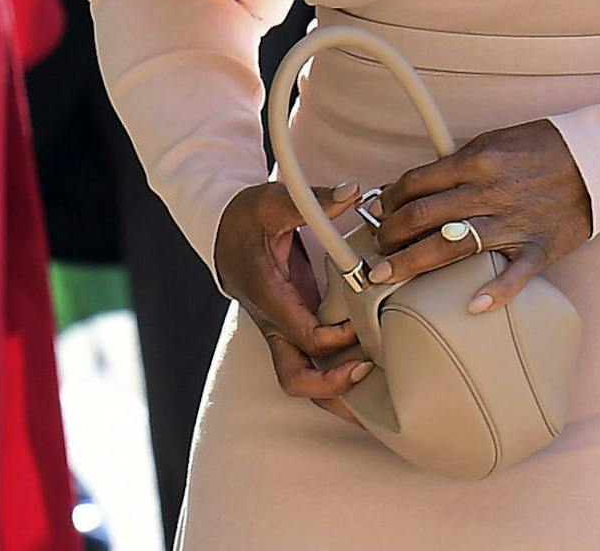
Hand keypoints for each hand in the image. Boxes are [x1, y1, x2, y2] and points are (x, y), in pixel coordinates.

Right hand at [213, 179, 372, 424]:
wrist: (222, 232)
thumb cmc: (247, 218)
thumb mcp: (274, 200)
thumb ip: (313, 200)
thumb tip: (352, 193)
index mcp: (269, 297)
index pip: (304, 335)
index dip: (336, 337)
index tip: (362, 319)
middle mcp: (274, 323)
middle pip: (295, 378)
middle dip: (332, 388)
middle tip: (369, 373)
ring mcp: (282, 331)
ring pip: (303, 381)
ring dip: (335, 396)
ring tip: (377, 406)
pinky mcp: (292, 329)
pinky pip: (311, 366)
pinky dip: (335, 380)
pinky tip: (366, 382)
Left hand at [369, 120, 591, 314]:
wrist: (597, 160)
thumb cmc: (542, 148)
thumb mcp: (494, 142)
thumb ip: (457, 164)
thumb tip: (416, 186)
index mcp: (475, 162)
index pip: (415, 183)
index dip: (388, 201)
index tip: (379, 213)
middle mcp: (487, 192)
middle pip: (422, 216)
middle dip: (389, 235)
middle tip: (376, 249)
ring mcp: (513, 222)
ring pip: (450, 247)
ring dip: (412, 263)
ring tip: (387, 276)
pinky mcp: (538, 247)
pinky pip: (514, 275)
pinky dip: (493, 292)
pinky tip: (470, 306)